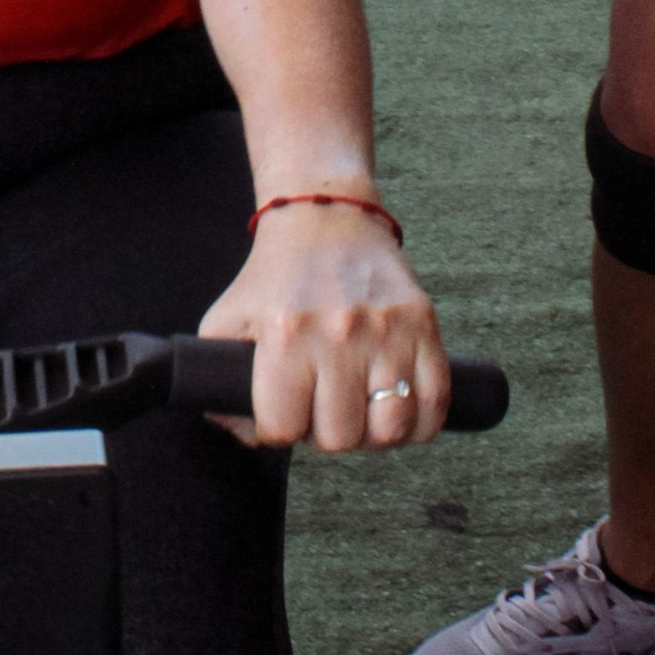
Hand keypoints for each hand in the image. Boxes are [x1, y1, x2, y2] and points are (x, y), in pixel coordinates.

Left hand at [197, 205, 450, 450]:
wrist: (326, 217)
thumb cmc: (274, 278)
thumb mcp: (228, 320)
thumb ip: (219, 381)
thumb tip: (243, 435)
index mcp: (284, 334)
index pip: (282, 428)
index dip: (279, 431)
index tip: (284, 412)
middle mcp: (337, 333)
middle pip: (339, 437)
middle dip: (325, 434)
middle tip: (322, 408)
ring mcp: (386, 330)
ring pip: (390, 429)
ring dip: (372, 434)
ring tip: (359, 412)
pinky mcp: (423, 324)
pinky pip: (434, 404)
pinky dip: (418, 424)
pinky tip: (396, 409)